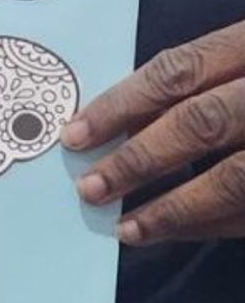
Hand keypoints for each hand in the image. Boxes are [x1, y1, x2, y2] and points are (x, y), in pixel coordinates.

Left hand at [67, 21, 244, 243]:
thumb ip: (205, 79)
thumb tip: (122, 122)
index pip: (179, 70)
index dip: (121, 103)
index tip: (74, 135)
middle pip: (201, 122)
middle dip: (140, 159)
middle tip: (90, 188)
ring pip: (234, 177)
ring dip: (176, 208)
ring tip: (127, 228)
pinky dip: (217, 224)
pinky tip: (181, 233)